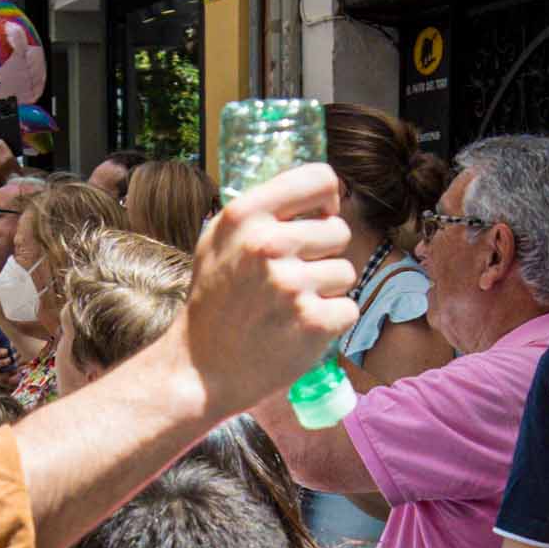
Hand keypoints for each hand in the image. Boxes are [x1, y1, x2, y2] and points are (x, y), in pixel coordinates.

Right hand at [177, 164, 358, 418]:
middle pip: (339, 230)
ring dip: (326, 290)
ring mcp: (291, 284)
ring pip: (346, 271)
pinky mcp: (313, 322)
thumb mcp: (219, 240)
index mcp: (245, 215)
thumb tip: (323, 192)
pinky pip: (348, 309)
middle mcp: (267, 244)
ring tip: (289, 306)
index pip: (320, 179)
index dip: (327, 201)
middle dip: (324, 254)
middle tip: (291, 279)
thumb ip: (264, 210)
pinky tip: (299, 329)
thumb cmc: (214, 301)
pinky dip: (331, 322)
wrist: (200, 369)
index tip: (319, 219)